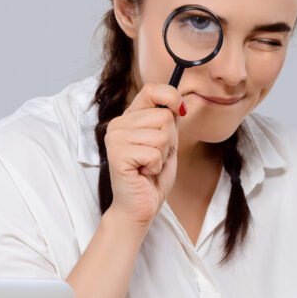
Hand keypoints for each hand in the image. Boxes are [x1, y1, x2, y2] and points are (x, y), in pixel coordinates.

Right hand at [104, 83, 184, 227]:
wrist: (140, 207)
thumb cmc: (152, 177)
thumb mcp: (167, 143)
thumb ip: (169, 121)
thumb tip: (180, 102)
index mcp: (130, 117)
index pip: (152, 90)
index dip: (171, 97)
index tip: (180, 110)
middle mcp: (119, 124)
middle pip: (163, 116)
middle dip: (169, 140)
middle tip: (155, 157)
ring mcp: (116, 137)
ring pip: (161, 134)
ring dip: (162, 155)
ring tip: (149, 165)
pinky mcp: (118, 153)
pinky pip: (154, 152)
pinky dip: (156, 166)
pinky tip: (144, 173)